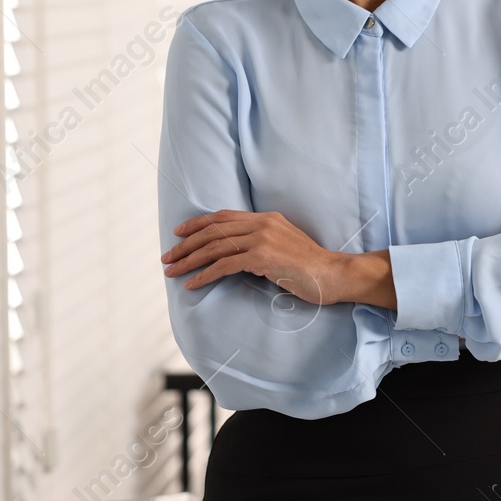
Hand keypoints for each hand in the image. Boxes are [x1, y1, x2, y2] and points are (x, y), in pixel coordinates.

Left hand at [162, 209, 344, 303]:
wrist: (332, 274)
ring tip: (172, 272)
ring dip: (189, 261)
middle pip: (213, 231)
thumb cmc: (309, 266)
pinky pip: (224, 265)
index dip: (197, 223)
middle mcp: (262, 224)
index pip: (223, 216)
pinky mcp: (262, 257)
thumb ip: (262, 241)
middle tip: (167, 257)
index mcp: (266, 218)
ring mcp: (262, 239)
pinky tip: (192, 284)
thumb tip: (235, 252)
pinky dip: (204, 275)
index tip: (179, 233)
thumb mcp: (284, 245)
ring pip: (214, 247)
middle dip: (186, 245)